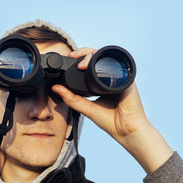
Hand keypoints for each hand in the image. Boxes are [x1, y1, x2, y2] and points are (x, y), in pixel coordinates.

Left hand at [52, 47, 172, 173]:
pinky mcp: (127, 79)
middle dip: (84, 53)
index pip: (91, 65)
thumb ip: (72, 98)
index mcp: (103, 82)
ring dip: (92, 54)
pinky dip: (103, 62)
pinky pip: (116, 65)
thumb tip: (56, 88)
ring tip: (81, 63)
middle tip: (72, 57)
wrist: (126, 130)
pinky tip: (93, 65)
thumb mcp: (87, 108)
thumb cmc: (110, 121)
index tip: (68, 58)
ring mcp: (120, 76)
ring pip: (106, 57)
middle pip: (98, 57)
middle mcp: (112, 77)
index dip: (80, 59)